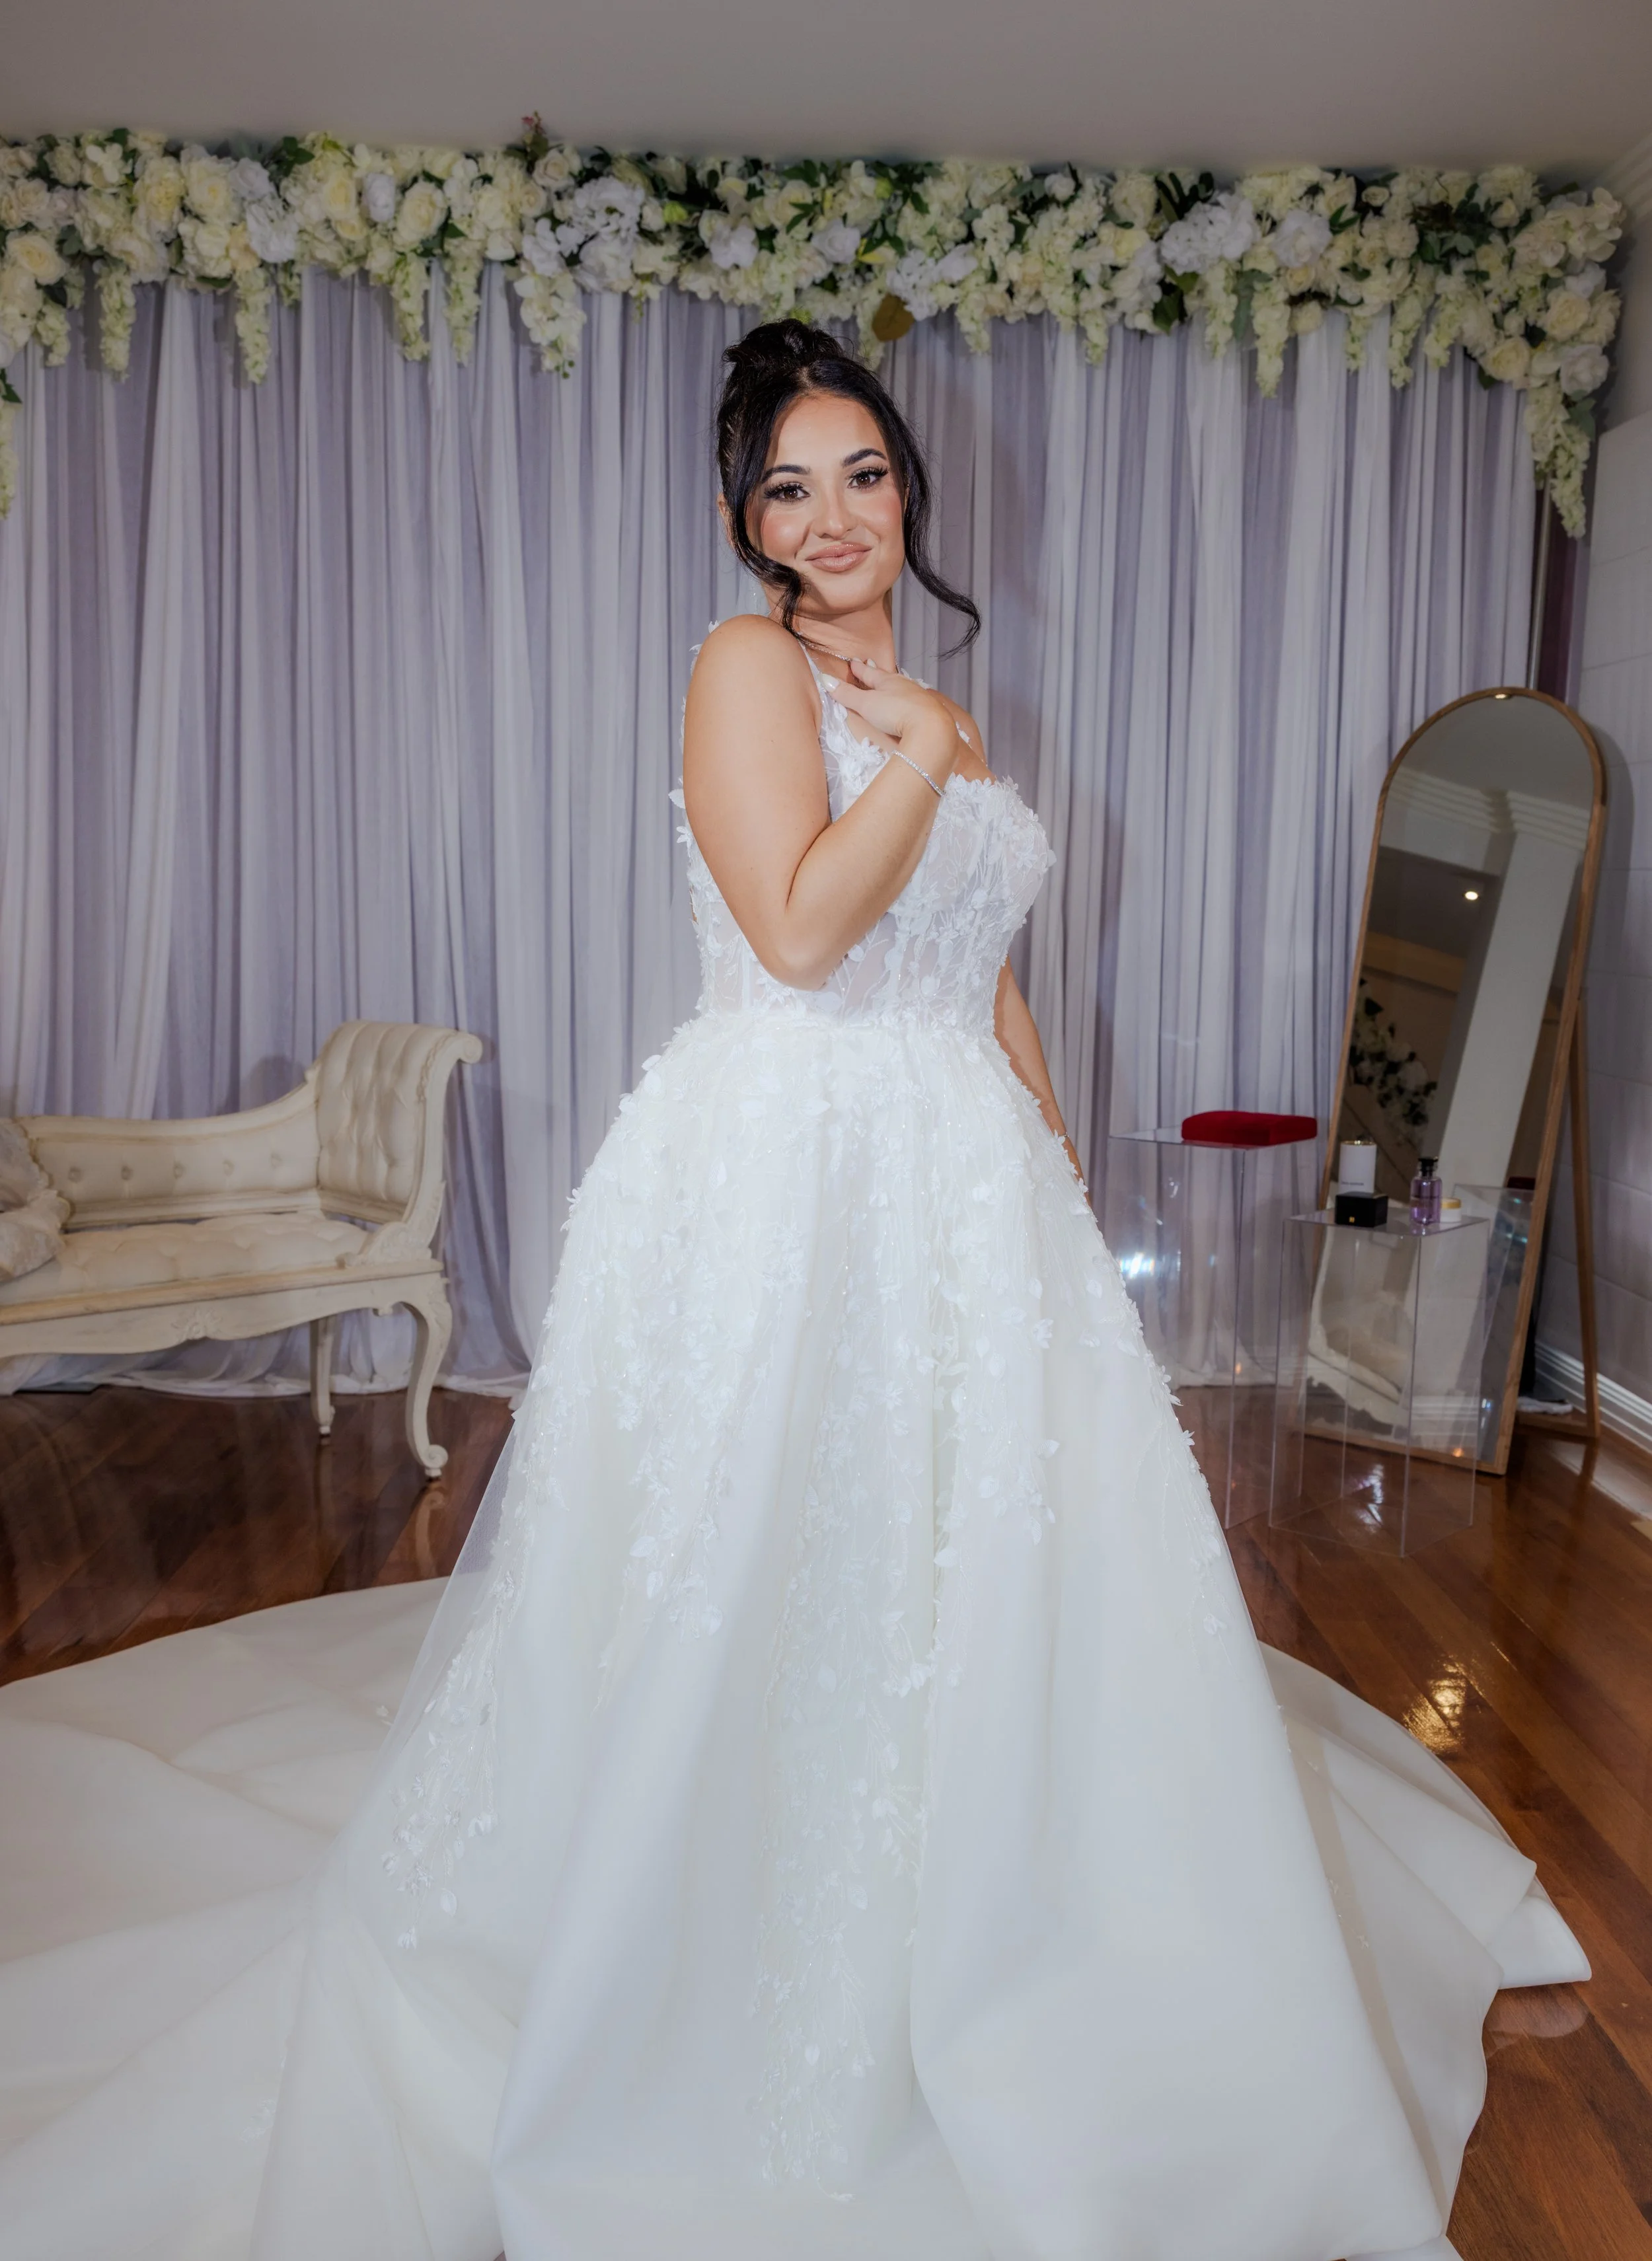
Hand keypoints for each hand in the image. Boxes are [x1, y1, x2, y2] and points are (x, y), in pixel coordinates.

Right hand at [822, 658, 959, 781]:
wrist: (930, 726)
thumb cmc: (895, 711)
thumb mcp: (866, 704)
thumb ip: (847, 694)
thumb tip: (825, 679)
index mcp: (887, 680)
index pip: (869, 672)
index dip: (859, 668)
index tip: (853, 661)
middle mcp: (903, 685)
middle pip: (887, 677)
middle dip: (877, 672)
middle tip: (871, 664)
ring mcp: (917, 697)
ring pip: (902, 686)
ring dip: (894, 684)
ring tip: (889, 682)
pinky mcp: (927, 711)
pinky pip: (912, 699)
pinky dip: (906, 698)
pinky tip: (908, 700)